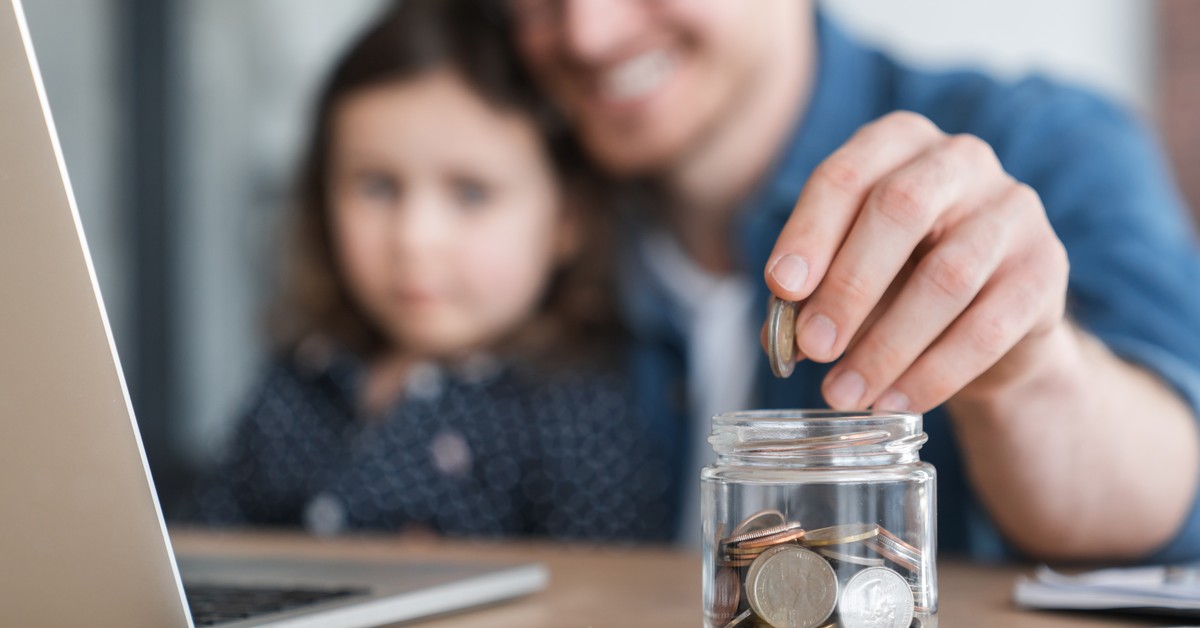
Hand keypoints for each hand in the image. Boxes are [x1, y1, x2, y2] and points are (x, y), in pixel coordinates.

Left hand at [764, 111, 1068, 411]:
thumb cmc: (897, 283)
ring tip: (843, 392)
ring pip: (948, 275)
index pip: (847, 175)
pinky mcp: (1047, 268)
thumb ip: (810, 296)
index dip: (810, 232)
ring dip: (887, 344)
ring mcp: (1013, 209)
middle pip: (901, 208)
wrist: (990, 324)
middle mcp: (960, 159)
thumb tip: (780, 335)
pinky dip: (934, 372)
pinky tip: (895, 402)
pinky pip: (989, 326)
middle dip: (849, 285)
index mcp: (898, 143)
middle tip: (812, 347)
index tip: (781, 287)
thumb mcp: (846, 278)